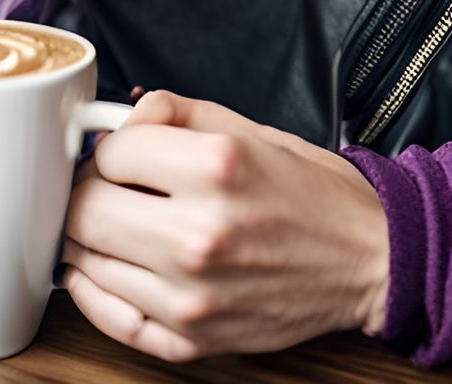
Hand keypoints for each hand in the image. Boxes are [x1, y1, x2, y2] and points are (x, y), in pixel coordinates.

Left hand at [56, 88, 390, 363]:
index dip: (112, 146)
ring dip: (90, 238)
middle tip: (109, 185)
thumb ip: (176, 112)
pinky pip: (111, 318)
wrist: (365, 258)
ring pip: (87, 263)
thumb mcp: (248, 128)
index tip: (124, 151)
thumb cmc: (312, 193)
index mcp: (216, 168)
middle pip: (86, 210)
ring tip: (116, 221)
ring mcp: (192, 296)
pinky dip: (95, 290)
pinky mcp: (192, 340)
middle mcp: (200, 234)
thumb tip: (120, 118)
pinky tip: (105, 267)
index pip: (112, 153)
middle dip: (89, 190)